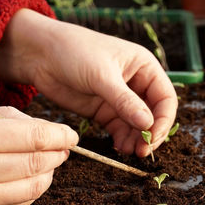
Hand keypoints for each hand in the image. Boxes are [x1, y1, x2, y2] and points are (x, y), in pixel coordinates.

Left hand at [0, 9, 177, 156]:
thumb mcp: (102, 75)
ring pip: (138, 125)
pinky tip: (118, 147)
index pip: (165, 98)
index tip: (152, 136)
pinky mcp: (105, 110)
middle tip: (143, 151)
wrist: (39, 54)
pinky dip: (122, 140)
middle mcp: (137, 84)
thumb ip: (125, 101)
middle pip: (154, 114)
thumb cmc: (74, 51)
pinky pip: (120, 129)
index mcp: (144, 67)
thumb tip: (148, 125)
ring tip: (128, 152)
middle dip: (150, 133)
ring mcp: (120, 99)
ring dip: (136, 139)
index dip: (163, 119)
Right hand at [0, 107, 77, 204]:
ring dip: (49, 172)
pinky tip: (34, 179)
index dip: (59, 135)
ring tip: (51, 161)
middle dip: (58, 153)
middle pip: (38, 163)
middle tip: (65, 147)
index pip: (35, 138)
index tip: (71, 134)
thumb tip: (42, 129)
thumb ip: (5, 118)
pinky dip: (34, 191)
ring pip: (33, 187)